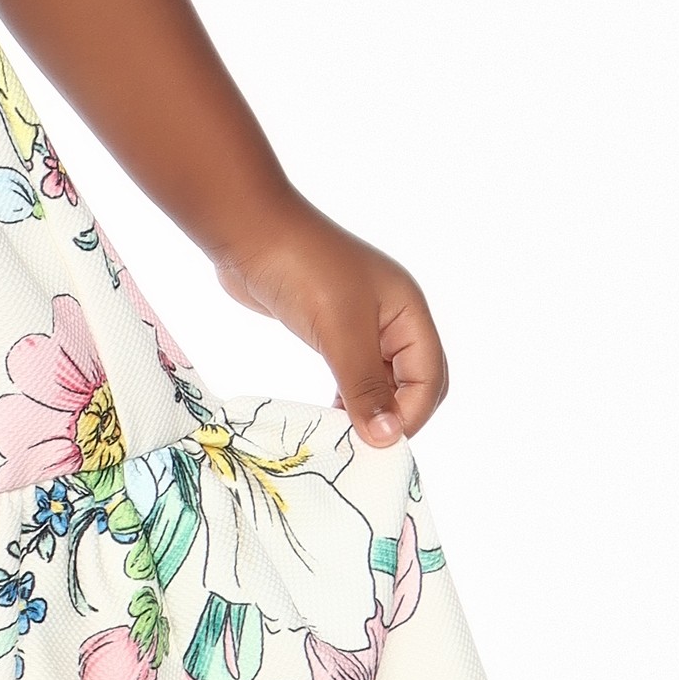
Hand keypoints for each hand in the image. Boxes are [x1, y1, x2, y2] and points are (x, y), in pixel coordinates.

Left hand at [211, 191, 448, 447]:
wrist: (249, 232)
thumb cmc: (302, 270)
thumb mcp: (340, 331)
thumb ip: (364, 386)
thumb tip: (387, 438)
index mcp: (409, 312)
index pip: (429, 376)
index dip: (411, 414)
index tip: (378, 445)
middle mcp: (392, 317)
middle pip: (413, 380)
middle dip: (397, 414)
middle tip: (365, 447)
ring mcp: (361, 322)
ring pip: (380, 378)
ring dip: (369, 408)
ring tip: (346, 439)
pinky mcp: (330, 327)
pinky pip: (351, 371)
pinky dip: (346, 396)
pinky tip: (330, 416)